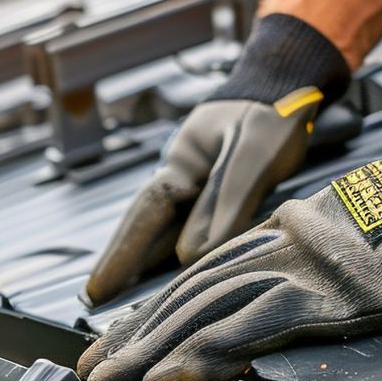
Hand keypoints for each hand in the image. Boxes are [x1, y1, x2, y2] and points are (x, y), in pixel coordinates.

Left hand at [78, 107, 381, 380]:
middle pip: (192, 292)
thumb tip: (332, 300)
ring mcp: (304, 264)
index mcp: (298, 232)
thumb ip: (343, 269)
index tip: (126, 345)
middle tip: (92, 375)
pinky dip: (197, 359)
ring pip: (202, 310)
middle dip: (137, 337)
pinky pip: (247, 329)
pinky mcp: (327, 290)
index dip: (162, 313)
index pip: (211, 276)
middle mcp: (287, 242)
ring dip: (147, 353)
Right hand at [83, 13, 350, 306]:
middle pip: (142, 222)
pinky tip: (167, 270)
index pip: (145, 214)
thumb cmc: (271, 116)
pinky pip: (187, 226)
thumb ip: (225, 204)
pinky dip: (173, 249)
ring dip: (142, 258)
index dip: (122, 253)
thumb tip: (191, 256)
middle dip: (119, 259)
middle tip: (93, 296)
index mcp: (182, 162)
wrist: (288, 83)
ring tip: (119, 293)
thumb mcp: (252, 157)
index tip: (99, 288)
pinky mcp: (218, 189)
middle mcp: (182, 173)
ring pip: (163, 226)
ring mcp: (197, 180)